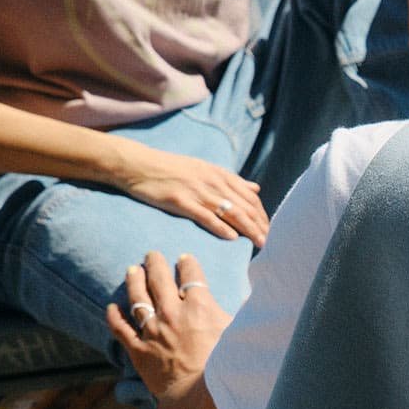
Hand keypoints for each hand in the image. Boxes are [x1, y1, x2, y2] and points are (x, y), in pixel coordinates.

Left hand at [105, 251, 231, 397]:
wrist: (200, 396)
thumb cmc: (226, 365)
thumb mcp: (240, 332)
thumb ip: (244, 312)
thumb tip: (262, 299)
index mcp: (199, 307)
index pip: (191, 275)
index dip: (187, 263)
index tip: (184, 258)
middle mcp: (172, 314)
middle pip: (159, 280)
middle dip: (155, 263)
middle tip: (151, 254)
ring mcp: (153, 331)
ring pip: (138, 298)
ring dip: (134, 281)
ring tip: (131, 270)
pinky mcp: (139, 350)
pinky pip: (121, 329)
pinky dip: (115, 317)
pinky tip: (112, 307)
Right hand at [113, 143, 268, 247]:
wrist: (139, 165)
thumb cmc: (172, 169)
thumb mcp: (206, 169)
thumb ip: (231, 181)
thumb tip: (256, 188)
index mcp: (220, 174)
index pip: (250, 196)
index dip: (262, 214)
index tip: (269, 229)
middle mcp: (213, 182)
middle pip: (245, 206)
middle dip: (260, 225)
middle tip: (270, 241)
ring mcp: (197, 191)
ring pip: (231, 212)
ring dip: (249, 229)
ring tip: (259, 243)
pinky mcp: (181, 201)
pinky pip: (205, 215)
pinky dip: (221, 227)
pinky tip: (233, 238)